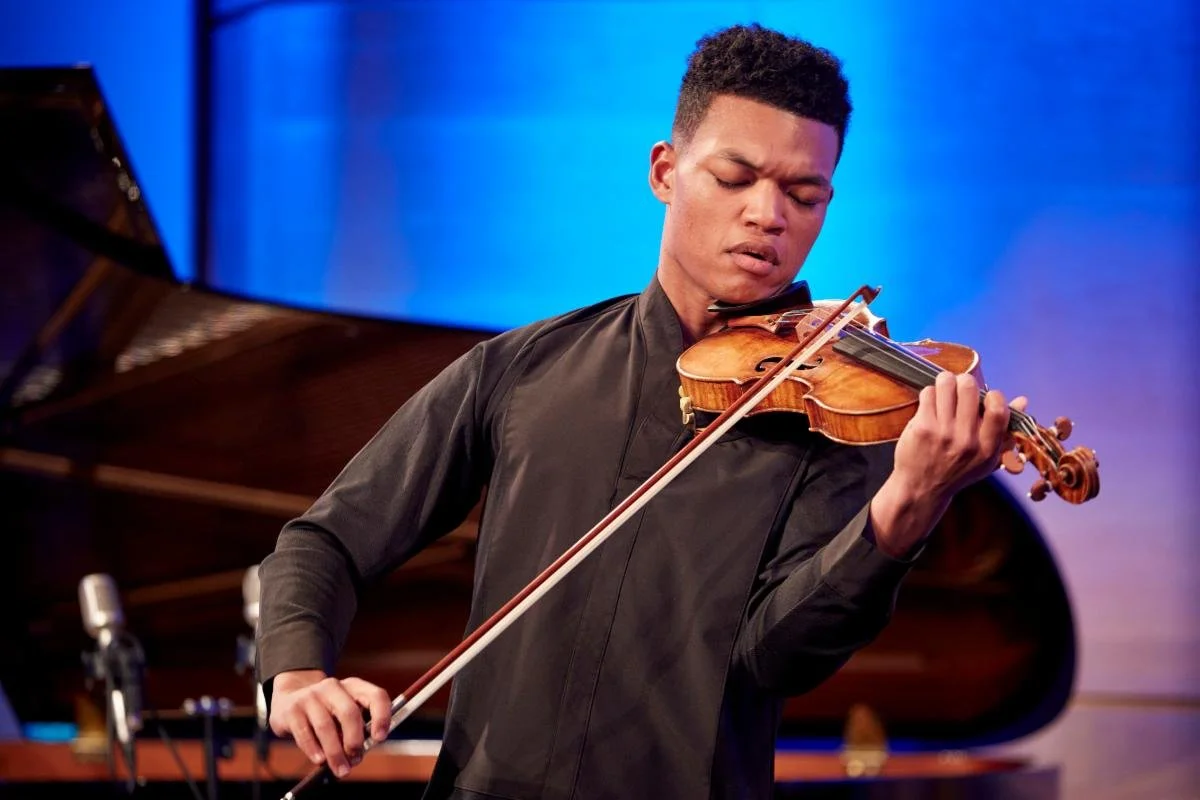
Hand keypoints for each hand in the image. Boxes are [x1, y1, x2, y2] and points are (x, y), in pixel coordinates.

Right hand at [269, 669, 391, 777]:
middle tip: (356, 760)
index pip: (375, 696)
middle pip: (349, 712)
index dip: (381, 716)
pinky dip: (314, 749)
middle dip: (354, 740)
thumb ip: (355, 728)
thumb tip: (360, 753)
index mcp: (353, 686)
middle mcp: (333, 687)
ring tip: (341, 769)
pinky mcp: (292, 709)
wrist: (288, 699)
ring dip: (335, 752)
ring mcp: (311, 696)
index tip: (380, 738)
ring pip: (326, 726)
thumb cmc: (325, 712)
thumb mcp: (343, 713)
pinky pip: (305, 733)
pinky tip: (320, 760)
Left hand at [894, 371, 1025, 498]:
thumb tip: (1023, 401)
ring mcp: (943, 433)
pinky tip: (931, 402)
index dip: (993, 395)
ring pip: (947, 385)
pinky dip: (930, 393)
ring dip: (946, 382)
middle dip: (965, 382)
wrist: (922, 489)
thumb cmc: (957, 471)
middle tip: (960, 387)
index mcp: (988, 448)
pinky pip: (928, 394)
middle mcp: (967, 441)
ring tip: (945, 390)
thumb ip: (1006, 430)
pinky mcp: (922, 428)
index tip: (985, 396)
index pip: (998, 410)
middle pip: (969, 388)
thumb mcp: (987, 459)